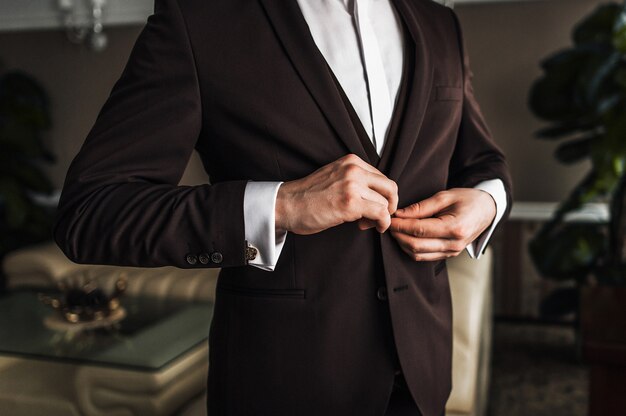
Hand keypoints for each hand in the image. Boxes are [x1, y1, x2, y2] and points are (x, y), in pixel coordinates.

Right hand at [275, 154, 397, 234]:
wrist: (287, 205)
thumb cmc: (307, 196)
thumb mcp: (335, 177)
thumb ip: (355, 181)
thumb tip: (377, 197)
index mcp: (351, 161)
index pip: (382, 177)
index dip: (382, 195)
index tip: (372, 206)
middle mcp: (354, 169)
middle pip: (390, 188)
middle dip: (390, 205)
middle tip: (380, 216)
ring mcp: (352, 186)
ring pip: (386, 203)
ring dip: (382, 217)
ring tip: (366, 223)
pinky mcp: (350, 203)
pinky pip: (381, 213)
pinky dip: (383, 223)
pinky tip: (373, 227)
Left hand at [389, 188, 495, 260]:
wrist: (487, 210)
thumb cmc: (468, 199)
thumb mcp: (445, 196)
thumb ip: (421, 207)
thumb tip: (399, 214)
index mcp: (455, 228)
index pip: (419, 230)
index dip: (400, 225)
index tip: (389, 218)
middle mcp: (454, 244)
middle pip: (416, 246)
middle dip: (398, 235)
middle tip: (388, 224)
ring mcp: (452, 252)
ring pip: (418, 255)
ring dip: (402, 244)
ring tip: (395, 230)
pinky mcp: (449, 255)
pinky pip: (424, 257)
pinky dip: (411, 249)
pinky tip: (405, 237)